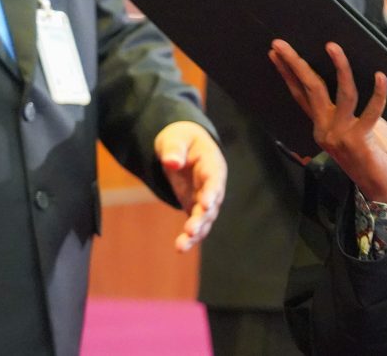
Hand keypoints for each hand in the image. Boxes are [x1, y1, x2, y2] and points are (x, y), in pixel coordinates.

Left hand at [154, 121, 226, 251]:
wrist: (181, 146)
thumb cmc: (179, 139)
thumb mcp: (174, 138)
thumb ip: (173, 149)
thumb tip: (172, 163)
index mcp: (211, 163)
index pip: (214, 178)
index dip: (211, 191)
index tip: (206, 204)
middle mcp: (213, 183)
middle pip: (212, 202)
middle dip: (203, 217)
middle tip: (191, 229)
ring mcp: (205, 196)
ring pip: (206, 217)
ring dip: (196, 232)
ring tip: (182, 245)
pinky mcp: (196, 206)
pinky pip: (196, 223)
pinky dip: (190, 236)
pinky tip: (181, 247)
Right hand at [269, 40, 386, 203]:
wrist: (384, 191)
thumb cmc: (375, 155)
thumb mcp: (358, 127)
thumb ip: (352, 108)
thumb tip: (350, 79)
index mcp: (322, 125)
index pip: (300, 94)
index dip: (288, 73)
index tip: (276, 53)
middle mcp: (326, 129)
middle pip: (310, 90)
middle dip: (295, 64)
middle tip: (282, 43)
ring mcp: (341, 135)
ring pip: (340, 94)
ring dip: (339, 67)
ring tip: (333, 46)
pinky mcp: (361, 140)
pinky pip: (371, 112)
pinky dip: (378, 93)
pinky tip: (380, 76)